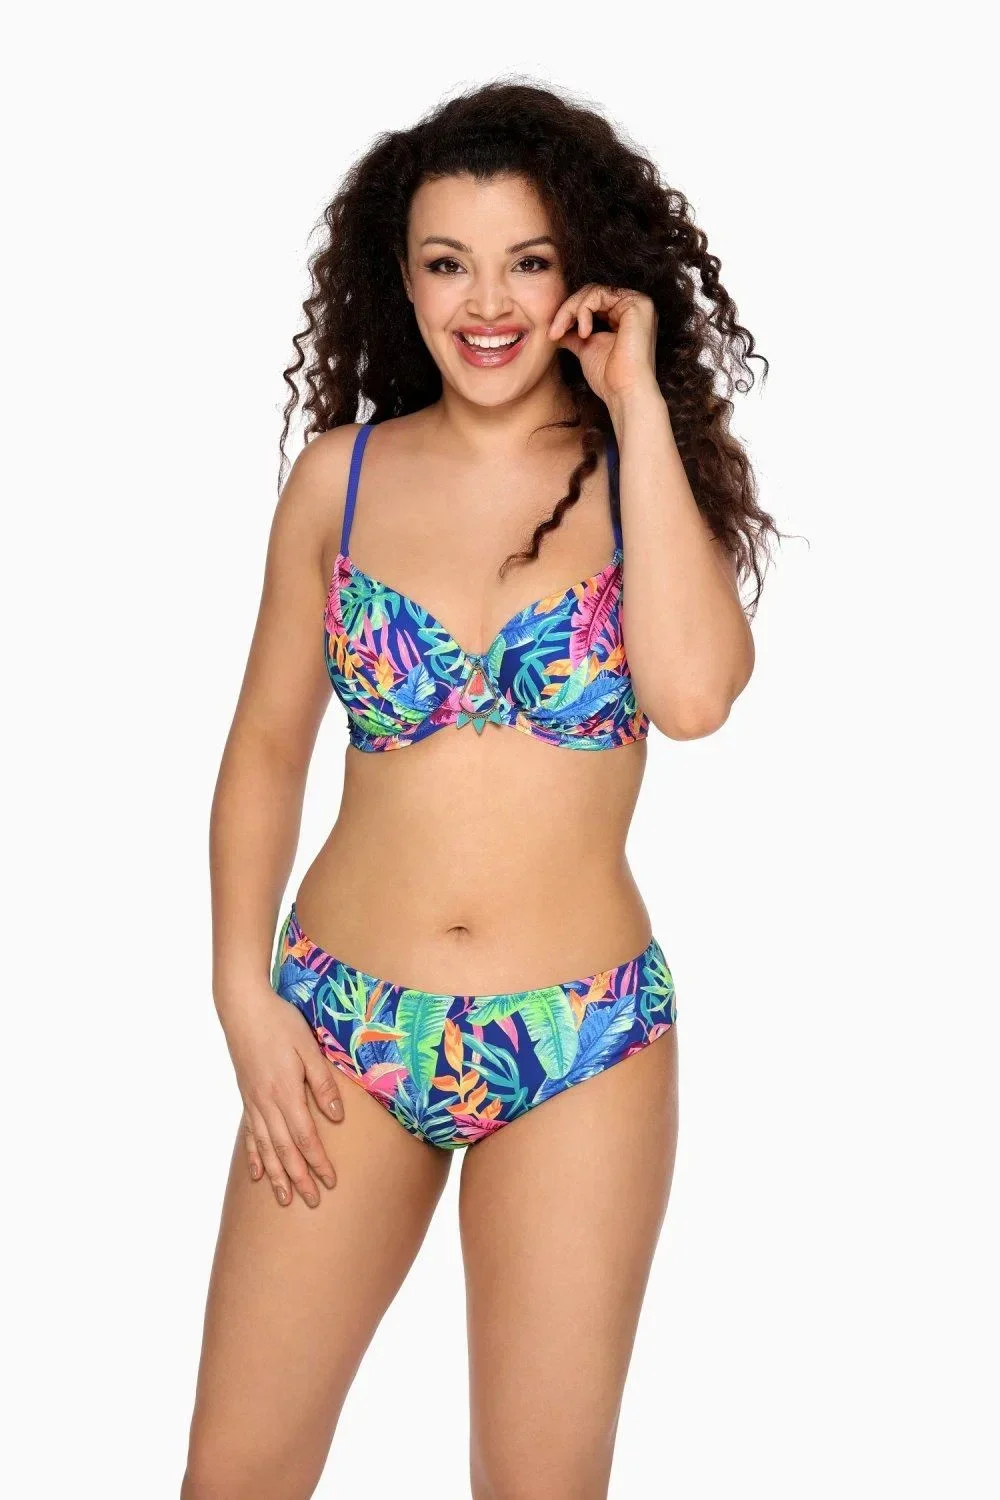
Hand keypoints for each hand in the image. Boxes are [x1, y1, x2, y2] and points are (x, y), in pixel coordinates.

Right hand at [218, 980, 343, 1206]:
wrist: (243, 1007)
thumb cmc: (281, 1022)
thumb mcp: (309, 1048)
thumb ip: (322, 1084)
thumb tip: (337, 1118)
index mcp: (285, 1092)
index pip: (305, 1137)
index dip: (318, 1162)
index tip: (330, 1182)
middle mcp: (266, 1103)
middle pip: (285, 1150)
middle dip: (299, 1178)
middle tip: (313, 1202)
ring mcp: (253, 1102)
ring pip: (265, 1148)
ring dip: (276, 1175)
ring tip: (284, 1199)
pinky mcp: (246, 1097)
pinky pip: (249, 1134)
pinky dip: (254, 1156)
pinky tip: (257, 1173)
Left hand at [548, 284, 659, 408]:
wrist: (624, 392)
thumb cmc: (609, 378)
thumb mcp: (586, 349)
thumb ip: (574, 335)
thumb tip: (557, 329)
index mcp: (625, 316)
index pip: (592, 301)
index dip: (569, 313)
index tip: (553, 334)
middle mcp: (634, 306)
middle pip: (591, 293)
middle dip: (567, 311)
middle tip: (553, 332)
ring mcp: (638, 303)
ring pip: (592, 292)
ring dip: (571, 311)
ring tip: (562, 332)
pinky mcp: (637, 303)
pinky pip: (599, 294)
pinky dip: (583, 310)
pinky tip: (583, 333)